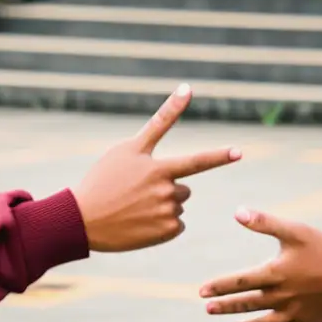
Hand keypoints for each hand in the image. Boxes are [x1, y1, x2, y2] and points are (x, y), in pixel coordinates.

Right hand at [73, 84, 240, 251]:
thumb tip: (187, 89)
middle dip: (167, 186)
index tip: (239, 153)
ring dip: (162, 204)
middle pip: (185, 186)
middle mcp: (165, 191)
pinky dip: (162, 223)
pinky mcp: (165, 232)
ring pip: (179, 204)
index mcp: (158, 169)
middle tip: (137, 191)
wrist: (82, 219)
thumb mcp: (129, 147)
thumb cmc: (105, 177)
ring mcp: (166, 213)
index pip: (196, 162)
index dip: (219, 156)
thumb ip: (161, 119)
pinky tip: (139, 222)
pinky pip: (176, 224)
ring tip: (134, 207)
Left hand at [200, 208, 321, 321]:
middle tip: (206, 309)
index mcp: (276, 273)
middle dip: (225, 306)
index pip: (240, 282)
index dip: (220, 286)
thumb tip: (237, 212)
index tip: (202, 291)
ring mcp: (293, 313)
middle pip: (246, 304)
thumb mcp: (296, 230)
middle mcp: (281, 297)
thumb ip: (265, 222)